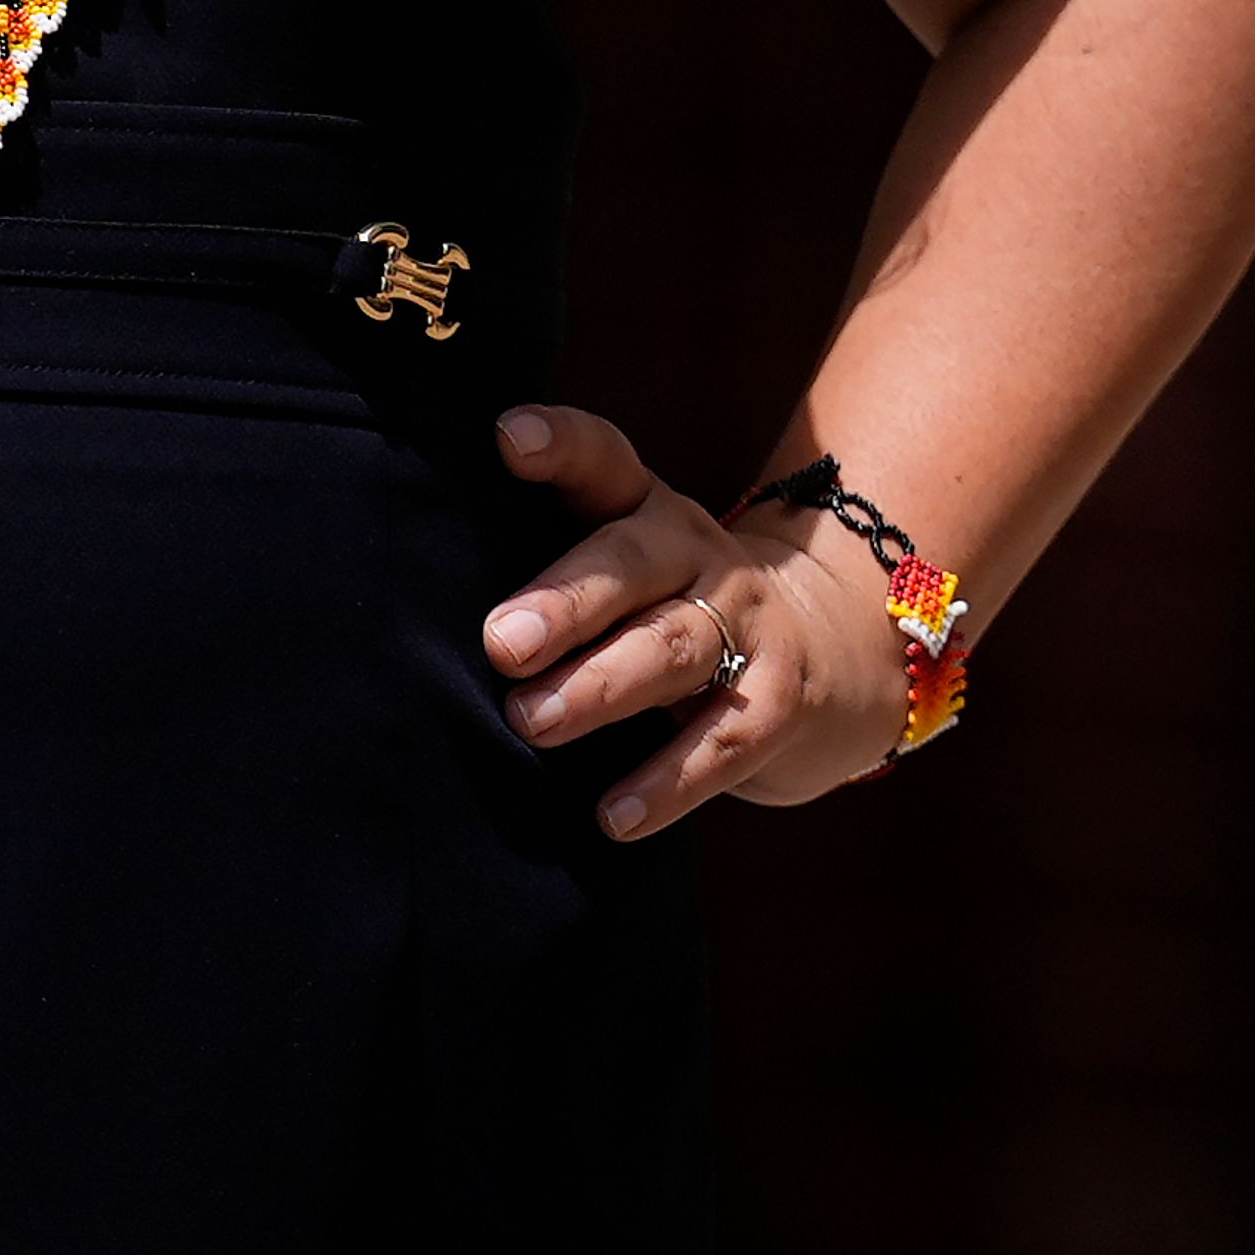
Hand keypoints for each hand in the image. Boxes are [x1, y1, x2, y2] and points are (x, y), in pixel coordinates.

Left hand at [480, 401, 906, 837]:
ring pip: (673, 647)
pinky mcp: (778, 700)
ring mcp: (746, 623)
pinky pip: (722, 741)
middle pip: (631, 563)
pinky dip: (667, 782)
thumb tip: (422, 614)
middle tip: (501, 643)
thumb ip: (551, 572)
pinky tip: (613, 816)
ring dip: (601, 687)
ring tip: (534, 721)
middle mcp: (696, 552)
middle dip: (565, 602)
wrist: (831, 649)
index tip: (508, 438)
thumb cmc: (673, 609)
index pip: (602, 460)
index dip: (561, 444)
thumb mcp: (628, 568)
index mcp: (645, 508)